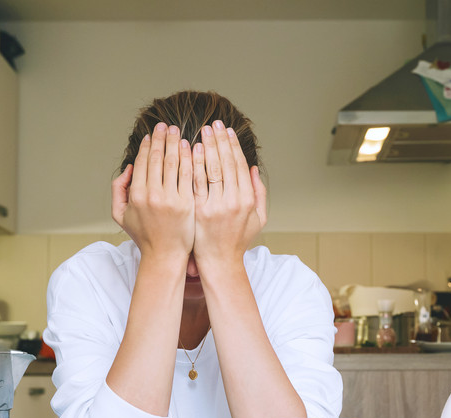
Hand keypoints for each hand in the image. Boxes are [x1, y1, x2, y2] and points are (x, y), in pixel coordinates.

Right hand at [111, 123, 194, 261]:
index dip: (147, 145)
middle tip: (166, 125)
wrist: (165, 256)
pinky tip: (191, 147)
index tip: (152, 134)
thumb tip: (128, 167)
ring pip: (174, 163)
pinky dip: (190, 158)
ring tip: (178, 131)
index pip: (142, 162)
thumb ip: (118, 189)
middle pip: (158, 158)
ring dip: (175, 143)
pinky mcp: (187, 203)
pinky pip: (189, 175)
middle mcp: (152, 195)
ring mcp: (171, 199)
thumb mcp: (120, 215)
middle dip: (162, 138)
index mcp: (135, 195)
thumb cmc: (143, 236)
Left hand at [191, 120, 267, 269]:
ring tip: (202, 131)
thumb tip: (253, 167)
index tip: (227, 130)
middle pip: (226, 163)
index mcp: (247, 200)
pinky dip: (194, 165)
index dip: (233, 145)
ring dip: (207, 147)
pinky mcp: (198, 210)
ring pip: (211, 169)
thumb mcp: (258, 218)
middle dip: (220, 140)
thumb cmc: (238, 240)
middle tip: (213, 124)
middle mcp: (233, 201)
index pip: (240, 165)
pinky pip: (195, 182)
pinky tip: (191, 151)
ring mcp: (215, 206)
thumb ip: (259, 192)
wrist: (219, 262)